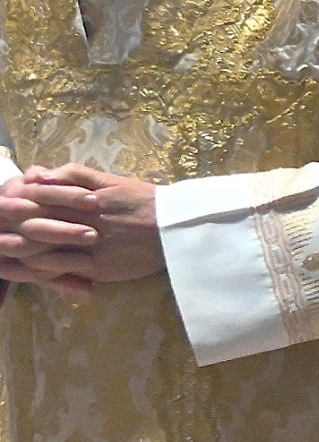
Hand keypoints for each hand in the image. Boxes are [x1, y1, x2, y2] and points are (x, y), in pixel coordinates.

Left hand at [2, 165, 162, 289]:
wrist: (178, 229)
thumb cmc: (144, 201)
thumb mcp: (112, 179)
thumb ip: (75, 174)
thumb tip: (37, 173)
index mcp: (87, 196)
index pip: (41, 196)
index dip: (18, 199)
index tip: (3, 200)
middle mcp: (86, 220)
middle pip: (36, 221)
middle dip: (11, 224)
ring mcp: (92, 245)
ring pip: (44, 247)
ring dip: (19, 248)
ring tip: (4, 249)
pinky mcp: (99, 267)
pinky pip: (62, 268)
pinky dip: (41, 268)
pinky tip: (29, 266)